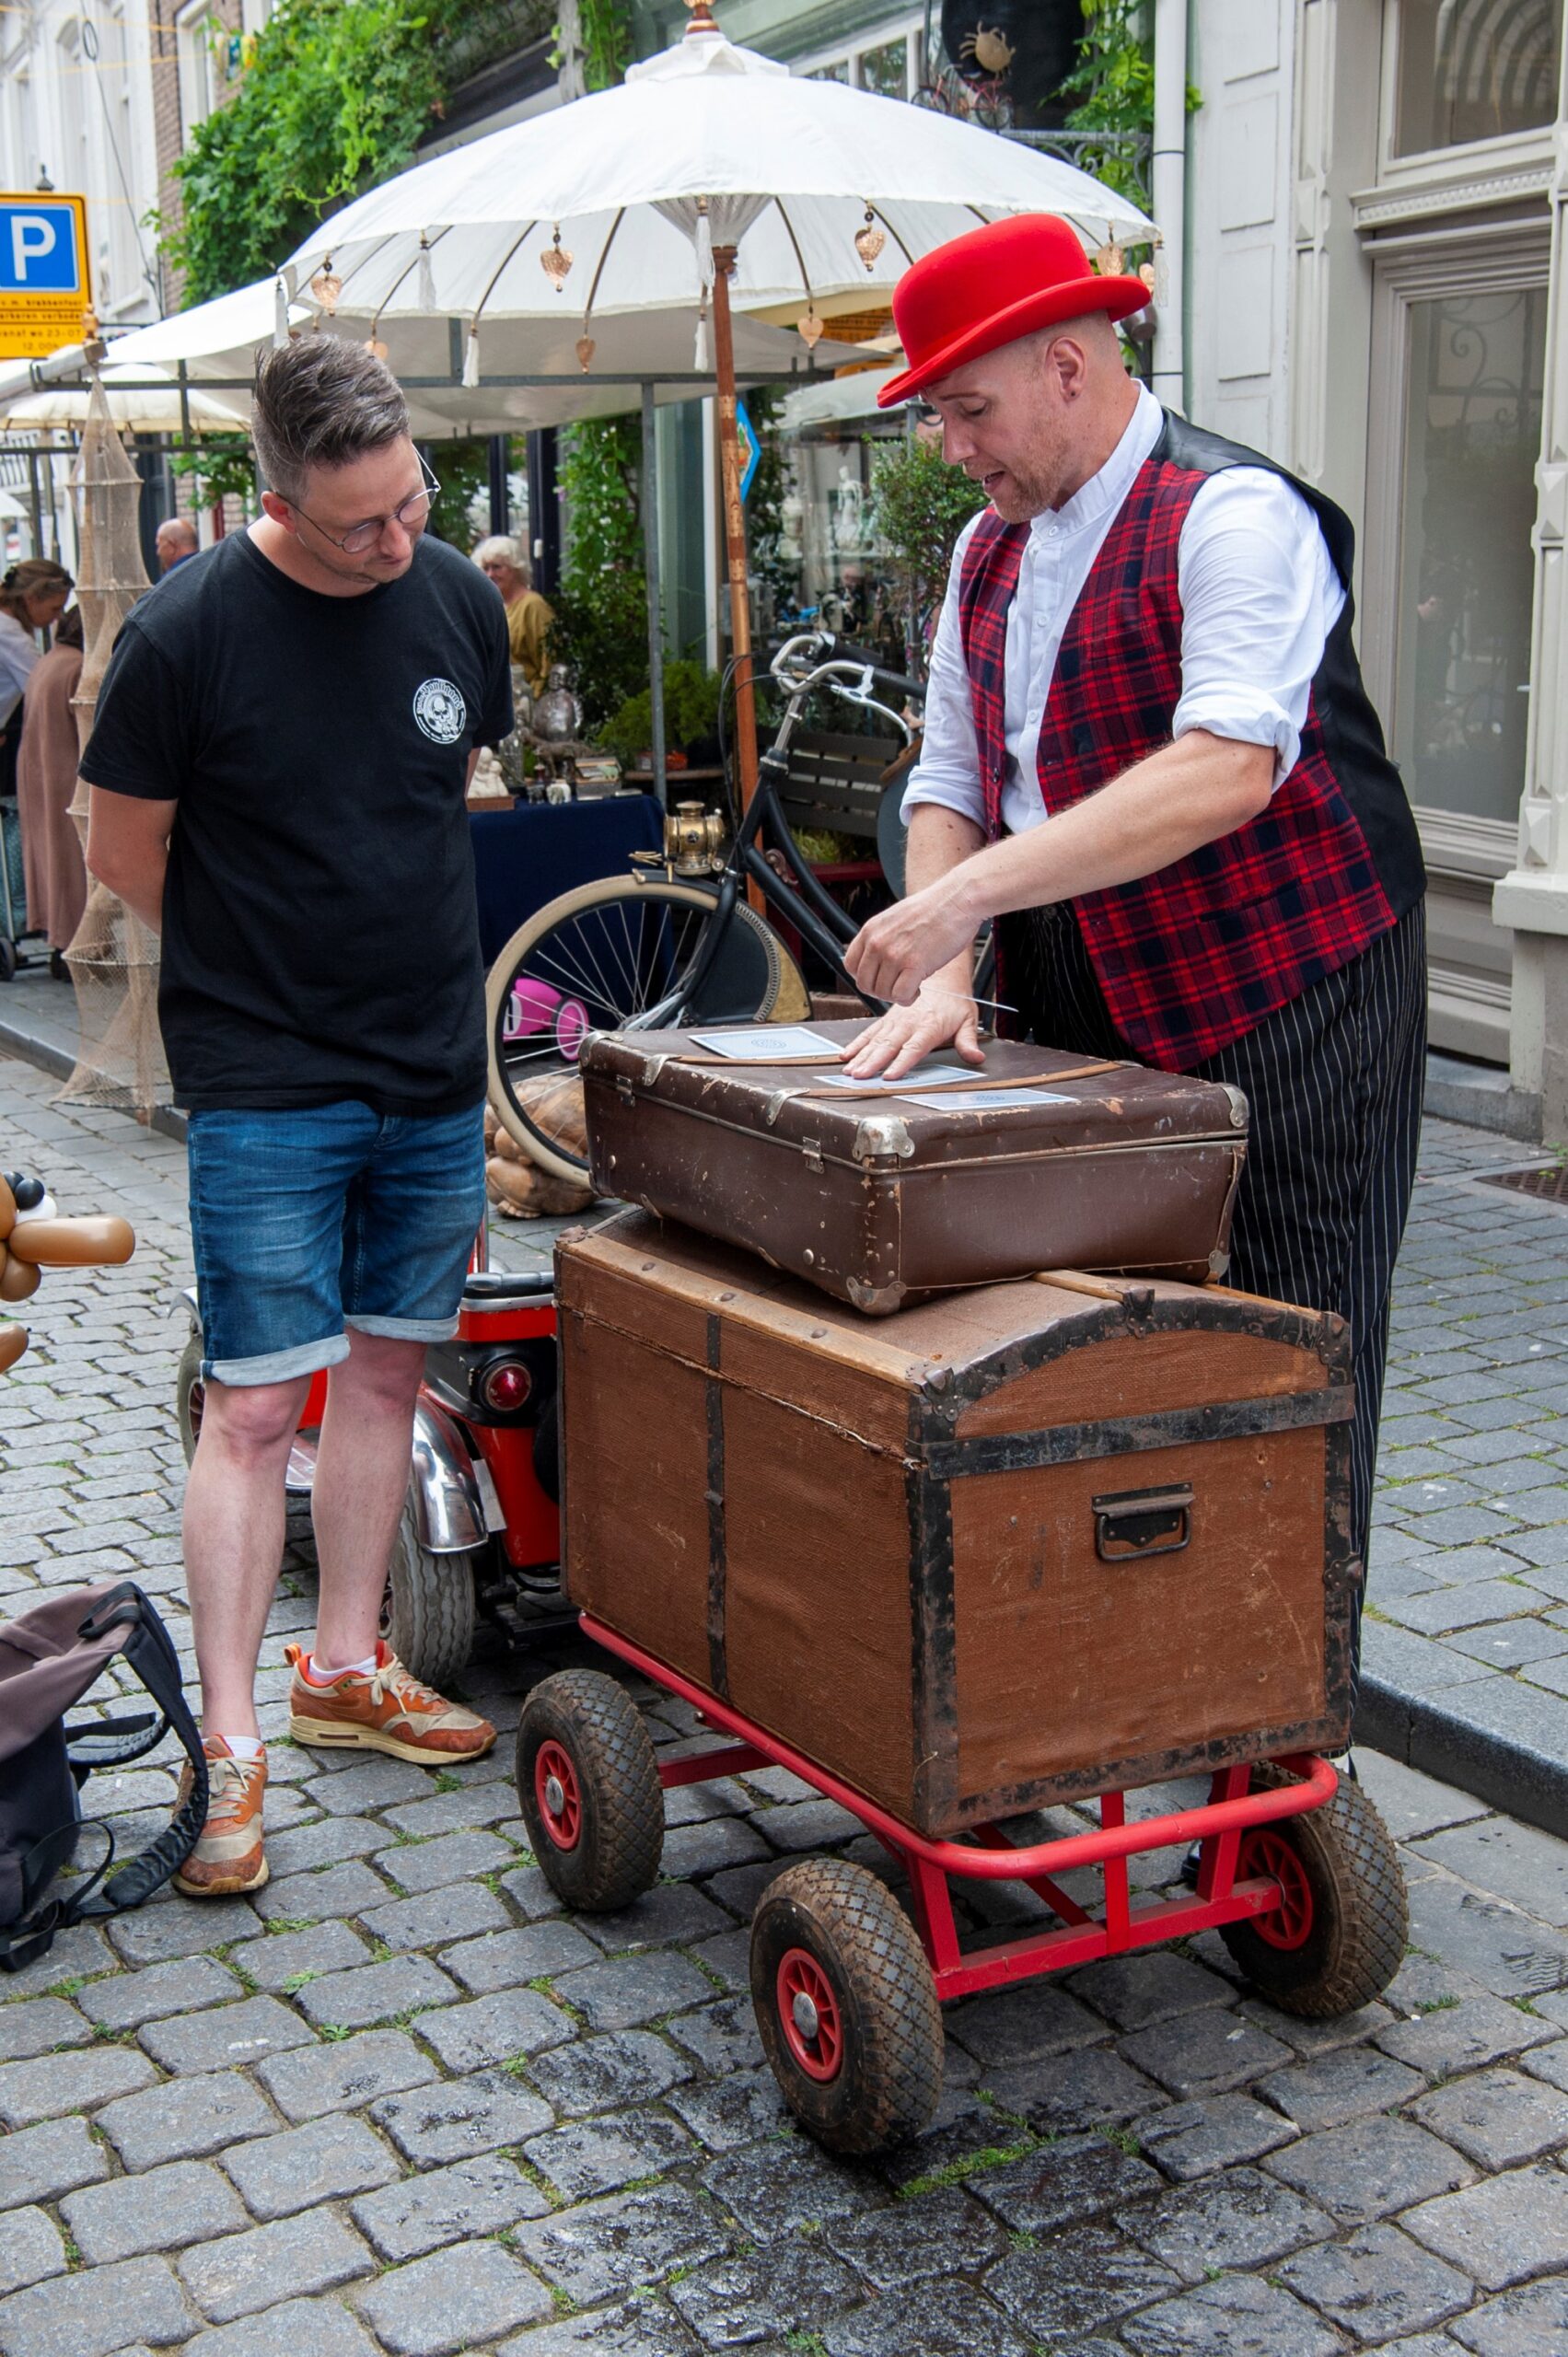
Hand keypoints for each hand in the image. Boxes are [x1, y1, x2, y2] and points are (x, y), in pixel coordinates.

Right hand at [841, 985, 984, 1080]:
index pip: (913, 1048)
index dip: (901, 1063)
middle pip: (889, 1046)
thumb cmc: (955, 1001)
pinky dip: (857, 1044)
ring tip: (850, 1070)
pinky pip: (869, 1032)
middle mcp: (908, 1023)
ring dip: (861, 1056)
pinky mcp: (887, 1019)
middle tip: (860, 1076)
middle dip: (873, 1062)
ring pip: (875, 1040)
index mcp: (928, 1026)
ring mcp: (895, 1021)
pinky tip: (846, 1055)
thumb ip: (968, 1041)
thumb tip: (977, 1058)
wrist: (942, 976)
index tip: (890, 1076)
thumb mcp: (968, 1020)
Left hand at [843, 874, 981, 1006]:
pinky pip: (900, 996)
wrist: (957, 899)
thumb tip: (877, 963)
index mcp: (870, 930)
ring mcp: (894, 954)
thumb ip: (882, 938)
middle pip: (864, 984)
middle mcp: (877, 942)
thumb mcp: (895, 918)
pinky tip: (918, 989)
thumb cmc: (934, 909)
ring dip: (897, 995)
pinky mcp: (914, 964)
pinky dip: (909, 998)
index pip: (850, 965)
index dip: (866, 977)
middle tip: (898, 985)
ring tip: (912, 985)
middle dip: (881, 990)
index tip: (881, 977)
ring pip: (882, 993)